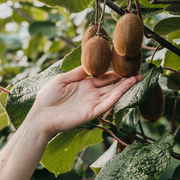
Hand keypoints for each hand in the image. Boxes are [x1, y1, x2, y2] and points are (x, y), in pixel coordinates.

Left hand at [26, 66, 141, 137]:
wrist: (41, 115)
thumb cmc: (48, 97)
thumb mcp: (62, 79)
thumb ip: (77, 72)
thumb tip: (90, 64)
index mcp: (84, 84)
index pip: (103, 77)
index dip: (114, 71)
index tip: (125, 64)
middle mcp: (90, 93)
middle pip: (111, 85)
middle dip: (124, 79)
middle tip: (138, 72)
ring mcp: (92, 103)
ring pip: (111, 94)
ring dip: (124, 87)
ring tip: (137, 78)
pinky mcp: (91, 113)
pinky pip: (105, 104)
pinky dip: (115, 97)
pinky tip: (124, 89)